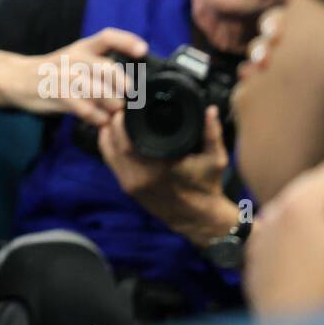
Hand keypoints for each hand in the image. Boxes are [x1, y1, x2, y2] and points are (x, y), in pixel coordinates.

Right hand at [25, 26, 148, 125]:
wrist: (17, 78)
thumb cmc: (53, 72)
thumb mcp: (76, 63)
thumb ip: (100, 72)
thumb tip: (131, 88)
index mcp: (83, 47)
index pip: (108, 36)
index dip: (127, 41)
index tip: (143, 51)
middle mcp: (75, 56)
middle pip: (106, 68)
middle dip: (123, 86)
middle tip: (130, 100)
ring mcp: (63, 73)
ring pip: (95, 88)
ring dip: (110, 104)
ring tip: (115, 114)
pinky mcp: (53, 91)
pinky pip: (80, 105)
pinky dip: (94, 116)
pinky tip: (98, 120)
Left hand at [97, 105, 237, 244]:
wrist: (198, 219)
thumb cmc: (207, 186)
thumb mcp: (215, 159)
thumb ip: (212, 133)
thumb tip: (210, 109)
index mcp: (160, 167)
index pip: (129, 138)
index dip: (123, 119)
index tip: (128, 105)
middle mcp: (141, 176)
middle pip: (115, 143)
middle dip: (115, 123)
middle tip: (121, 107)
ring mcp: (131, 184)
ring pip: (108, 151)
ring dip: (109, 133)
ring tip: (117, 118)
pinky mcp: (127, 188)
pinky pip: (110, 162)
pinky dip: (108, 146)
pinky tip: (113, 133)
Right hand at [240, 0, 323, 169]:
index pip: (320, 12)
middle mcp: (318, 59)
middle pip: (284, 27)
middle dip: (272, 24)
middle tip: (274, 35)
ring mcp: (299, 82)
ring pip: (266, 52)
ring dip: (258, 50)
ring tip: (261, 61)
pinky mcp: (283, 107)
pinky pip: (257, 88)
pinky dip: (248, 81)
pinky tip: (249, 79)